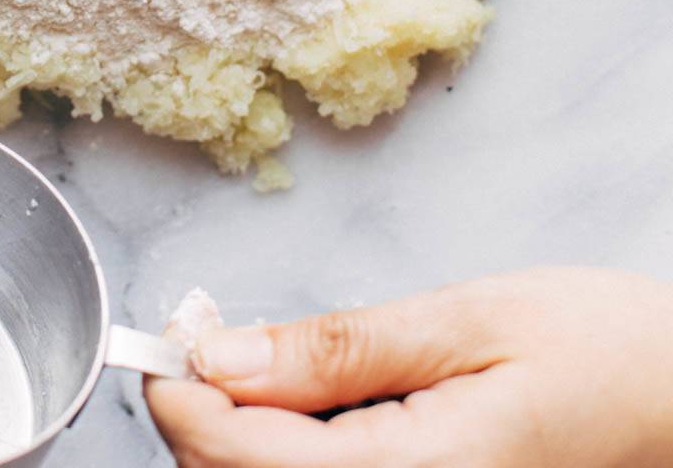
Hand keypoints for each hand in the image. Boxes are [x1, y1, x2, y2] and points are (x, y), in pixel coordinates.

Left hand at [145, 267, 672, 466]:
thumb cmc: (606, 357)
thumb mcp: (469, 321)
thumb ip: (338, 347)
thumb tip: (221, 355)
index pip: (237, 459)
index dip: (180, 394)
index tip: (170, 332)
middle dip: (206, 413)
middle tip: (213, 329)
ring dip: (243, 436)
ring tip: (264, 358)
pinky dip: (290, 454)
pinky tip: (311, 402)